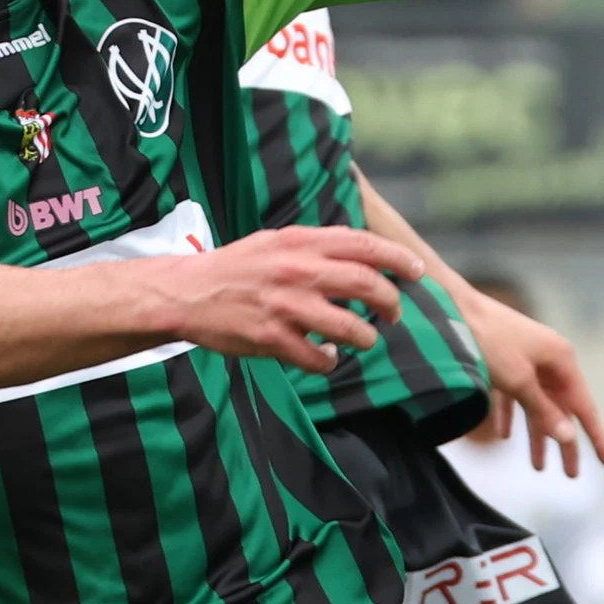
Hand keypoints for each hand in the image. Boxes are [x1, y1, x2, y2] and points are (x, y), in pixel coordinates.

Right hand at [151, 228, 417, 371]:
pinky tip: (326, 357)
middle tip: (394, 314)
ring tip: (364, 339)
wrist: (186, 294)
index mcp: (301, 243)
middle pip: (367, 286)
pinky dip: (330, 361)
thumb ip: (315, 246)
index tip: (417, 271)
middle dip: (391, 303)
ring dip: (366, 337)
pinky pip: (318, 358)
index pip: (365, 247)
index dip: (399, 259)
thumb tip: (360, 254)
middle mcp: (297, 271)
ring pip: (350, 328)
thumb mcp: (275, 242)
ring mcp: (286, 306)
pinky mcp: (272, 338)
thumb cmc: (235, 268)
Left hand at [452, 282, 603, 477]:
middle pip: (562, 410)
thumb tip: (569, 436)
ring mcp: (527, 360)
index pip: (585, 408)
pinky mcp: (505, 361)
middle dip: (564, 444)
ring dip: (536, 435)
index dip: (597, 438)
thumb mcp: (519, 381)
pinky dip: (511, 416)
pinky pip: (514, 395)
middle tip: (570, 476)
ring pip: (537, 405)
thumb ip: (544, 411)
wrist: (453, 308)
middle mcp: (550, 360)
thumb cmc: (489, 341)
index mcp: (562, 361)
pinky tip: (504, 436)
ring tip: (537, 467)